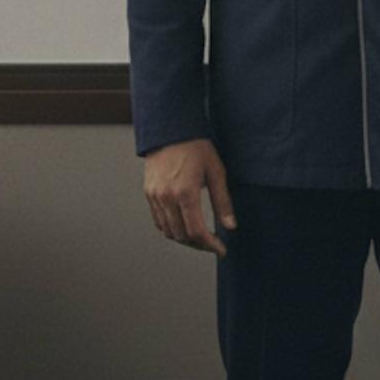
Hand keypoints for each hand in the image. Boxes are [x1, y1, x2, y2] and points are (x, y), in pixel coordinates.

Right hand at [143, 138, 236, 256]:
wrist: (170, 129)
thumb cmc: (196, 147)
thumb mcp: (216, 172)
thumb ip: (223, 201)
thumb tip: (230, 226)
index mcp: (185, 193)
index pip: (197, 231)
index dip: (211, 245)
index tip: (221, 250)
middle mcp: (167, 197)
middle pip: (182, 236)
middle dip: (199, 245)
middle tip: (213, 244)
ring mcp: (155, 196)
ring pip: (169, 231)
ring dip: (185, 239)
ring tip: (200, 237)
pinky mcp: (149, 193)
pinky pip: (158, 221)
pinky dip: (171, 229)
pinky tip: (183, 226)